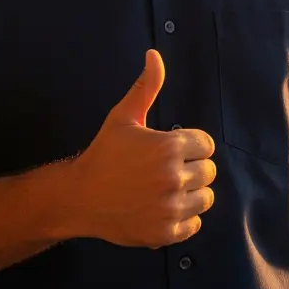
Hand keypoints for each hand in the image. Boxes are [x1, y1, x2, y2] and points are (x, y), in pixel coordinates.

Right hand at [65, 49, 216, 247]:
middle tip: (165, 171)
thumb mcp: (123, 118)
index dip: (190, 146)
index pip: (206, 145)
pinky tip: (163, 209)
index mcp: (169, 147)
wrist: (79, 198)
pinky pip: (195, 225)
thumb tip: (154, 55)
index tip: (170, 151)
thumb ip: (146, 87)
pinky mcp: (166, 233)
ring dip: (191, 195)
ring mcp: (170, 208)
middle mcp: (173, 178)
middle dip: (192, 169)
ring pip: (206, 199)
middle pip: (209, 172)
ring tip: (165, 190)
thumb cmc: (104, 154)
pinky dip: (184, 219)